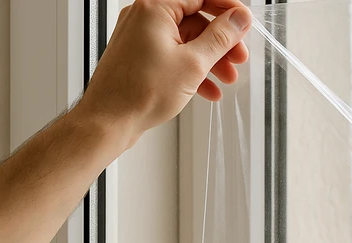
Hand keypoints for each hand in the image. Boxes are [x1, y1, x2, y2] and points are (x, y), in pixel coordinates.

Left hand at [76, 0, 251, 149]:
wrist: (108, 122)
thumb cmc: (138, 93)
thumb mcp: (193, 63)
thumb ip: (220, 38)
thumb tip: (238, 19)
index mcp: (155, 8)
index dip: (226, 8)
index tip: (242, 22)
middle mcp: (144, 17)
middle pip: (195, 19)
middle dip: (220, 42)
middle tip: (238, 57)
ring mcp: (141, 38)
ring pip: (186, 41)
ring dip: (210, 59)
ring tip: (227, 79)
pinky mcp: (140, 57)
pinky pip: (173, 55)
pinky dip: (192, 70)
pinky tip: (208, 89)